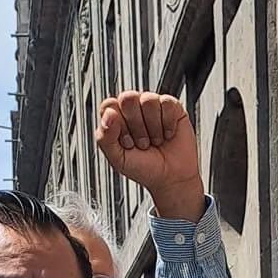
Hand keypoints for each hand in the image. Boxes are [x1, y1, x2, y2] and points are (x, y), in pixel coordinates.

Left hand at [96, 92, 204, 219]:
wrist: (171, 179)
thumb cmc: (144, 168)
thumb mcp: (118, 159)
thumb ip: (105, 137)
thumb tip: (108, 115)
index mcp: (116, 117)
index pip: (109, 105)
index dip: (118, 124)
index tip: (127, 142)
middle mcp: (133, 108)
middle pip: (128, 98)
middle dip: (136, 126)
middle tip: (143, 143)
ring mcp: (153, 105)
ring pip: (148, 100)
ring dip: (153, 127)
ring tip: (155, 140)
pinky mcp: (172, 106)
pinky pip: (167, 103)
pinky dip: (168, 124)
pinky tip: (168, 134)